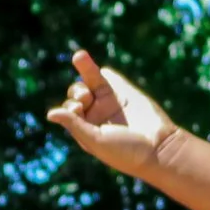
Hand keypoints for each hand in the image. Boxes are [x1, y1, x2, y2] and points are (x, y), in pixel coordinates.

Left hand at [44, 49, 182, 177]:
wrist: (159, 147)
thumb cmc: (125, 151)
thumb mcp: (95, 140)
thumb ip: (74, 124)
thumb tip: (50, 113)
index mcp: (86, 130)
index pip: (68, 111)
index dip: (69, 106)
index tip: (79, 109)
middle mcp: (95, 115)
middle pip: (76, 94)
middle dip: (76, 92)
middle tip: (85, 99)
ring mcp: (110, 102)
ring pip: (89, 80)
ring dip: (83, 68)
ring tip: (79, 57)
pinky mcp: (125, 91)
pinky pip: (107, 76)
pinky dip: (100, 71)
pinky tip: (99, 69)